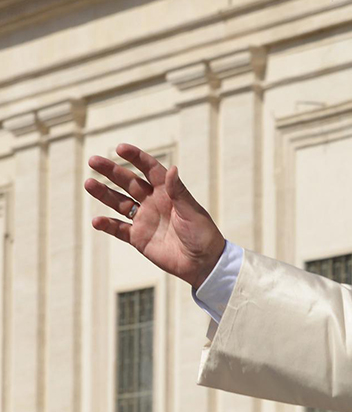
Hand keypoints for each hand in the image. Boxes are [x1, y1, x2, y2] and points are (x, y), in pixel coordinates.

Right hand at [85, 143, 225, 287]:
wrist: (203, 263)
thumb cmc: (203, 234)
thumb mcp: (192, 212)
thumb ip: (179, 192)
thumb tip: (172, 169)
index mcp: (168, 193)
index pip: (150, 170)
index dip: (136, 158)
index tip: (120, 148)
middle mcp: (153, 202)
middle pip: (129, 182)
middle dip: (112, 171)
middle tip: (93, 160)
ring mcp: (144, 219)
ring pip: (119, 203)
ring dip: (104, 194)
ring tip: (89, 183)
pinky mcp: (138, 238)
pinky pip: (118, 229)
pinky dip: (107, 225)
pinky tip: (96, 221)